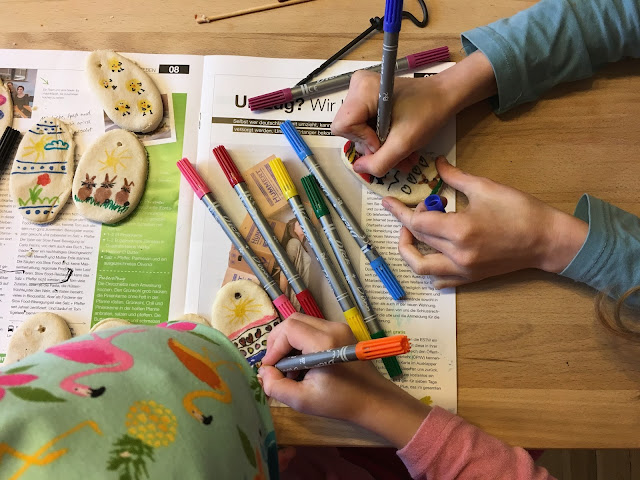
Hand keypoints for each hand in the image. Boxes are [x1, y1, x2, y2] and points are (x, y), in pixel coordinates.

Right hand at [259, 314, 429, 448]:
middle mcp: (332, 328)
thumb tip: (263, 373)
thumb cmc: (340, 402)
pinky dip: (301, 341)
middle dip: (278, 341)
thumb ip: (277, 387)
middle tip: (276, 365)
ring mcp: (338, 327)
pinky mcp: (341, 331)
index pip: (288, 330)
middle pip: (293, 321)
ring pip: (302, 323)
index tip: (270, 368)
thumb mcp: (303, 400)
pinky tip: (303, 364)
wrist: (373, 400)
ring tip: (290, 368)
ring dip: (289, 342)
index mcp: (324, 343)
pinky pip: (313, 328)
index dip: (274, 347)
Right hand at [331, 51, 497, 177]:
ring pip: (357, 130)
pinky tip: (396, 143)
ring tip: (401, 153)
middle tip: (395, 151)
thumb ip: (379, 162)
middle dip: (372, 146)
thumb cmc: (428, 112)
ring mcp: (361, 92)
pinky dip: (380, 138)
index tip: (384, 141)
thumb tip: (358, 168)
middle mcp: (356, 87)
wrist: (444, 96)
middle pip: (349, 130)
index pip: (343, 126)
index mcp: (362, 90)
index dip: (362, 140)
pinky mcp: (368, 98)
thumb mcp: (404, 143)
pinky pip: (364, 125)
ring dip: (379, 146)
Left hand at [383, 157, 588, 287]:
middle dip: (405, 223)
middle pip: (416, 241)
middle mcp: (457, 255)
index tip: (388, 202)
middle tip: (409, 209)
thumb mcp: (486, 187)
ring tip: (413, 234)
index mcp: (459, 230)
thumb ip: (455, 177)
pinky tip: (429, 253)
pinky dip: (428, 270)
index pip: (417, 221)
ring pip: (421, 268)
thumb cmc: (520, 211)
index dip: (400, 210)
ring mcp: (463, 270)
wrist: (548, 240)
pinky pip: (439, 280)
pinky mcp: (470, 278)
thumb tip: (438, 165)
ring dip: (409, 251)